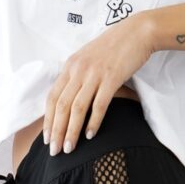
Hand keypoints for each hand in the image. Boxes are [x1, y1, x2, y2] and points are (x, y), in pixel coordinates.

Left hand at [43, 11, 153, 154]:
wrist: (137, 31)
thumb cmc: (114, 48)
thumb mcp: (88, 59)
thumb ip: (77, 77)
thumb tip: (70, 101)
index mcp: (70, 65)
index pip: (53, 97)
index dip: (48, 120)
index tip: (47, 139)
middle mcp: (79, 69)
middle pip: (62, 105)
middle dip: (56, 131)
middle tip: (55, 151)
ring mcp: (94, 73)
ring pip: (77, 107)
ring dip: (71, 131)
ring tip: (69, 148)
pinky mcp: (111, 77)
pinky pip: (99, 104)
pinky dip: (93, 121)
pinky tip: (90, 135)